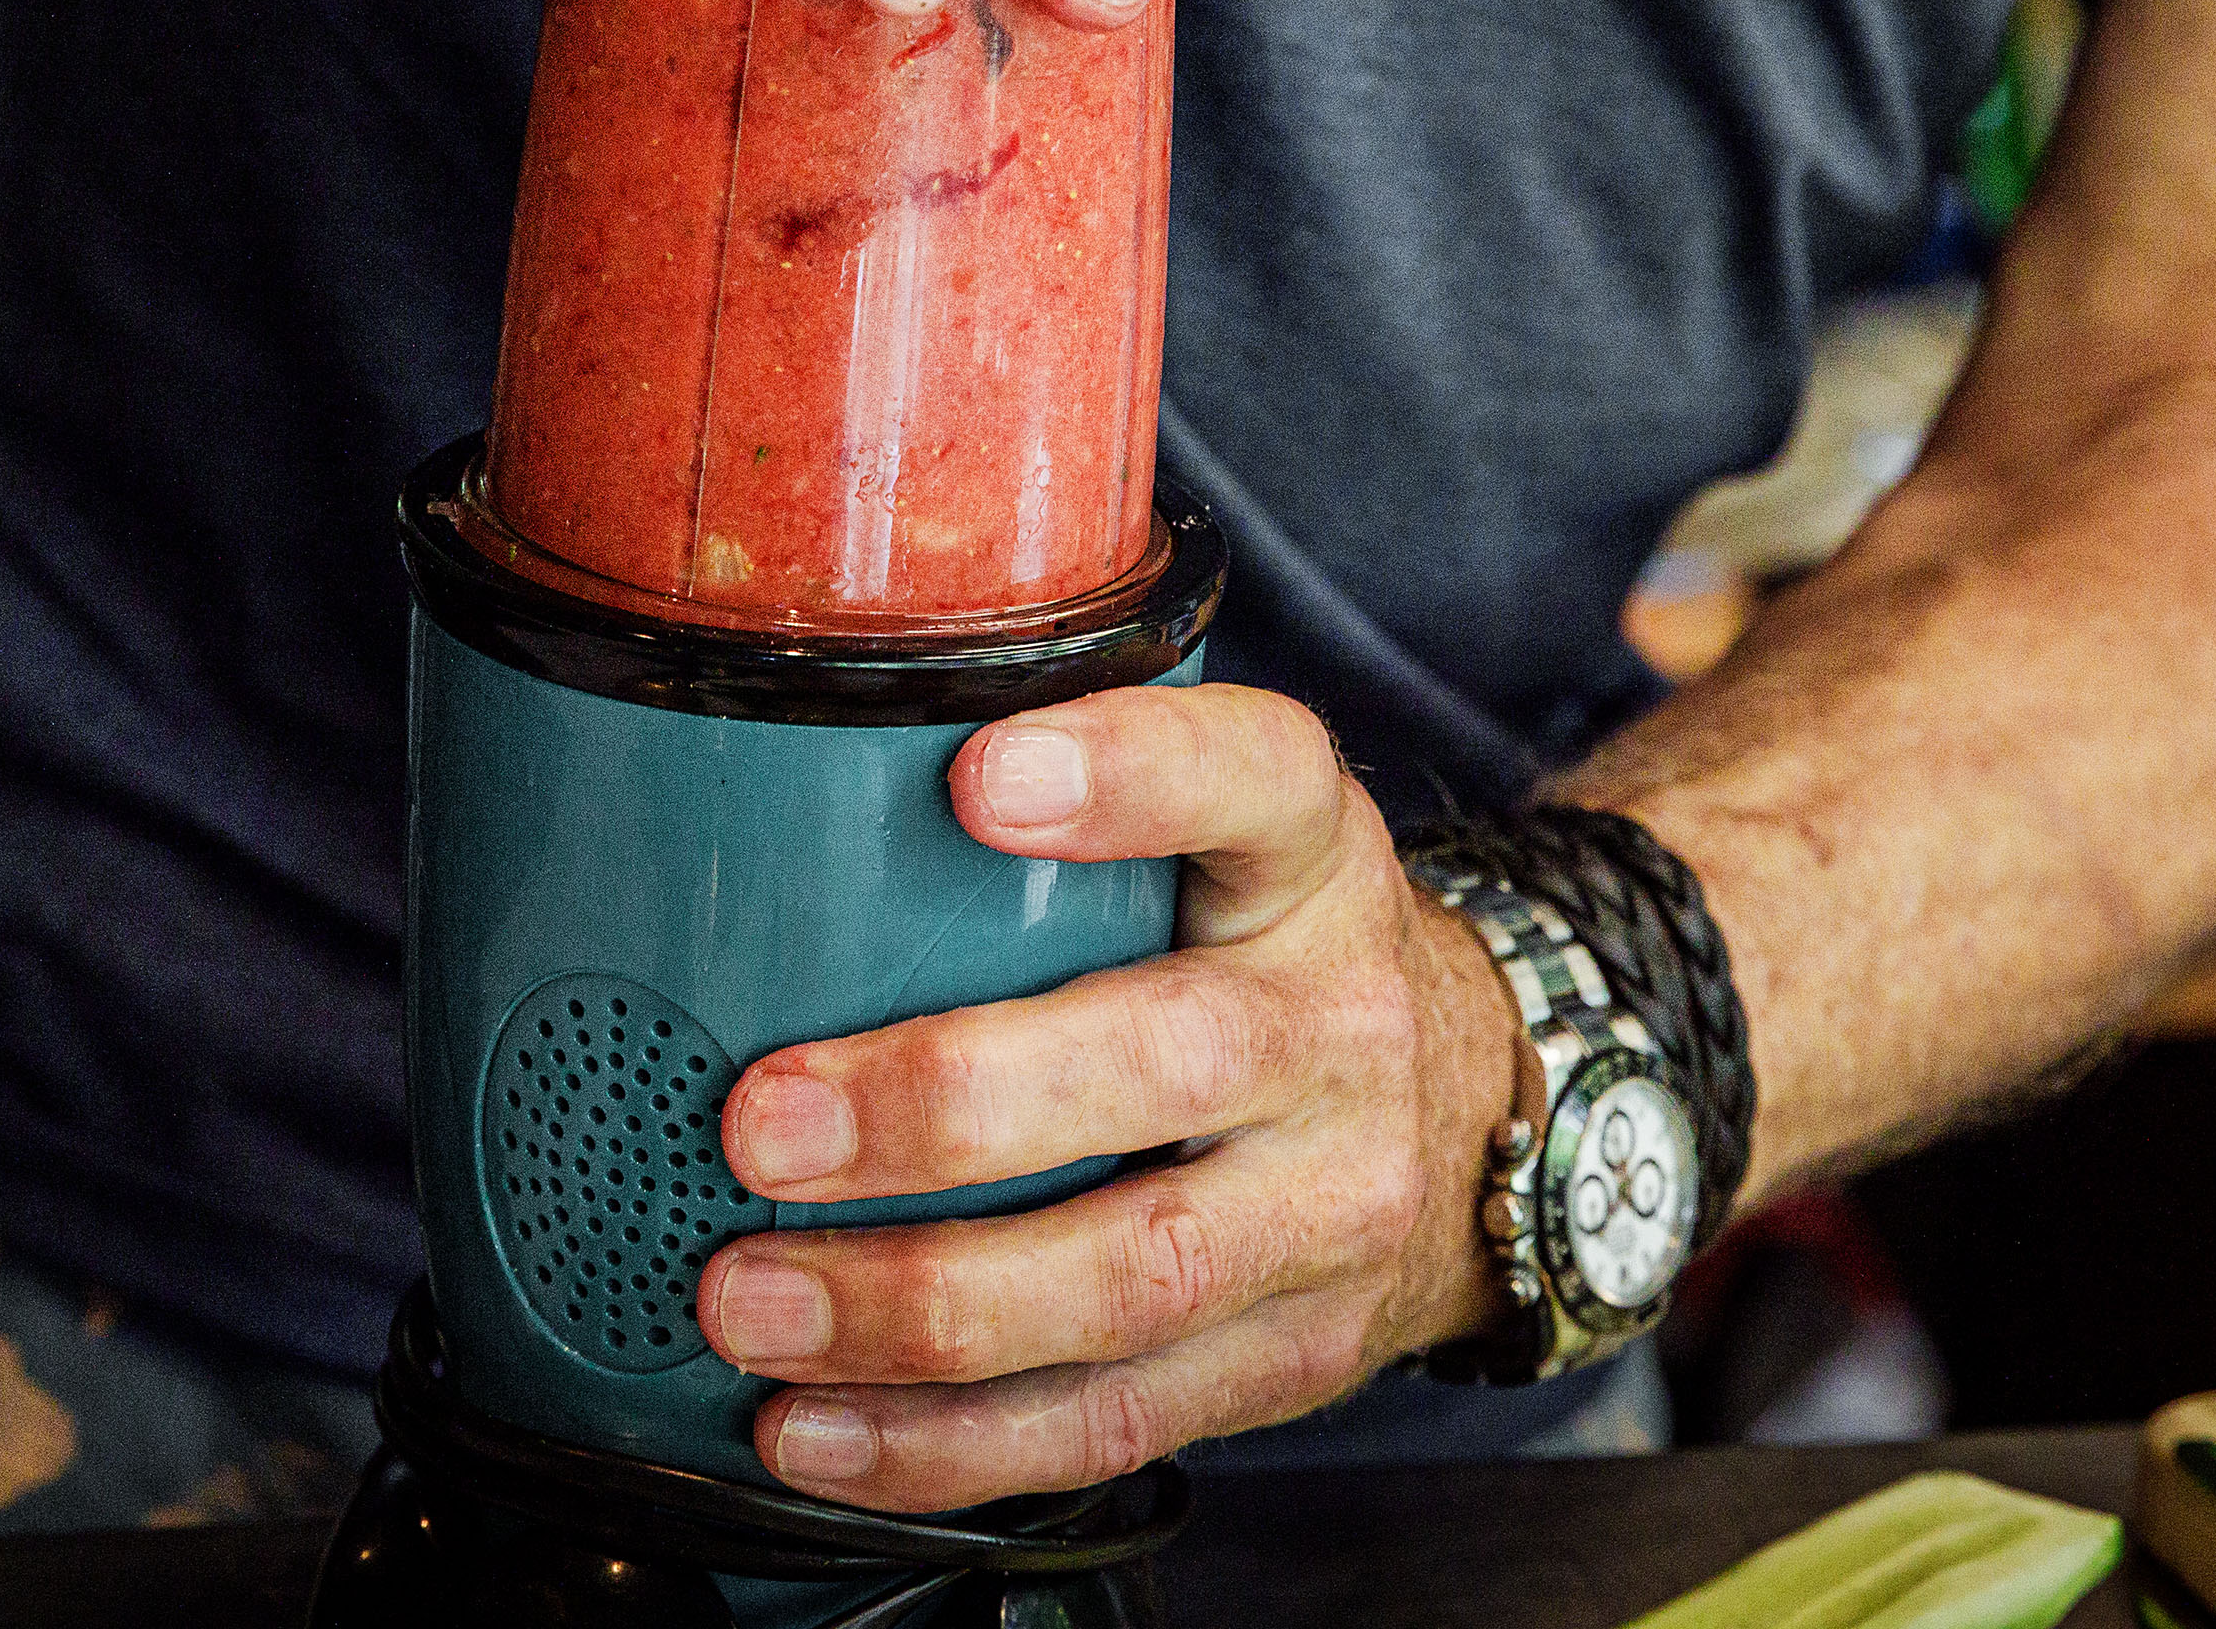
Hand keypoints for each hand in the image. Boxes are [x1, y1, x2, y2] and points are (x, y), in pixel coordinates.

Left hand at [692, 682, 1523, 1513]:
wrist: (1460, 1115)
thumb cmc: (1256, 948)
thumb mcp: (1213, 828)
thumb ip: (1060, 793)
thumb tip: (789, 782)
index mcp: (1308, 859)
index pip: (1255, 776)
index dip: (1127, 772)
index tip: (976, 776)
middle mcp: (1339, 1025)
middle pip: (1167, 1063)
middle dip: (946, 1106)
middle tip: (766, 1125)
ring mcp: (1329, 1207)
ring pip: (1134, 1274)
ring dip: (921, 1305)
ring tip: (756, 1301)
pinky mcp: (1296, 1355)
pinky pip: (1118, 1418)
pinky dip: (952, 1444)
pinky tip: (822, 1429)